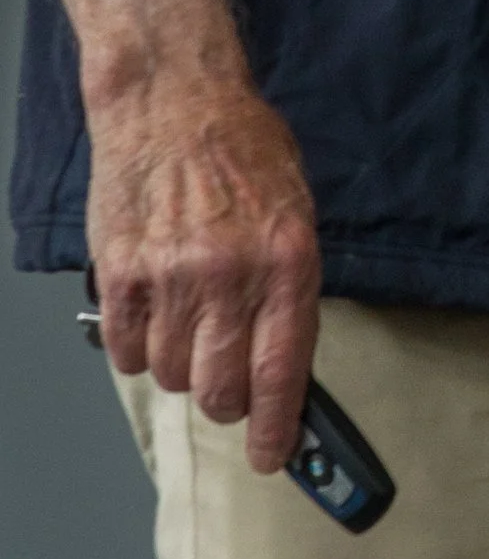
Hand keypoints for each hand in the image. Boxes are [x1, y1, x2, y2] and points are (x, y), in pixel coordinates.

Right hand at [85, 71, 322, 473]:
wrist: (174, 101)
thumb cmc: (243, 151)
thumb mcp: (296, 213)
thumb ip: (291, 287)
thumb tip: (284, 363)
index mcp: (287, 262)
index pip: (281, 372)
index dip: (276, 428)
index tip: (273, 457)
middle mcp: (231, 276)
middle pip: (220, 388)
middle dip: (227, 401)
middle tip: (226, 383)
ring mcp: (171, 276)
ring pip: (171, 374)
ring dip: (180, 368)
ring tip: (187, 328)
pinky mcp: (121, 271)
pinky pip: (126, 349)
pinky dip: (137, 349)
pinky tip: (151, 319)